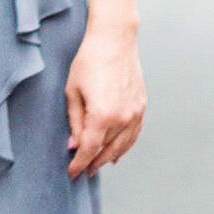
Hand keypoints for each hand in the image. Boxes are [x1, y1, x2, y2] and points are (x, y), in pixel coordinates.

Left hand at [67, 26, 145, 176]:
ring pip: (122, 146)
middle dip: (93, 163)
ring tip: (98, 164)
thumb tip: (74, 145)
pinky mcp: (141, 108)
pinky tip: (116, 152)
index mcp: (102, 115)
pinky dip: (124, 146)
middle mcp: (122, 118)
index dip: (79, 164)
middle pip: (107, 151)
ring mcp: (135, 114)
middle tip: (83, 171)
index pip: (89, 149)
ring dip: (109, 157)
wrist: (114, 41)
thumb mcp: (72, 92)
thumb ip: (74, 122)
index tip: (72, 173)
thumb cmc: (89, 61)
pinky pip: (133, 135)